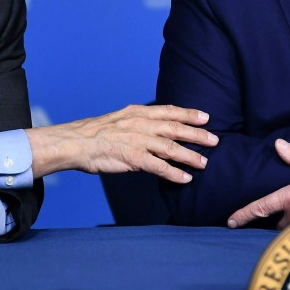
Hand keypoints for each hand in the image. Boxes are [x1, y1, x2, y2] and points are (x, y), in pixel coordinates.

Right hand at [26, 104, 215, 182]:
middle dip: (197, 134)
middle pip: (176, 128)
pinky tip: (185, 178)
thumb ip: (136, 123)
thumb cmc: (93, 134)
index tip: (205, 117)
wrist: (74, 142)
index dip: (188, 113)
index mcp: (137, 112)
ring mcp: (138, 141)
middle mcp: (141, 124)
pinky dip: (175, 173)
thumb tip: (152, 129)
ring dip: (190, 156)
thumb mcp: (118, 120)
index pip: (168, 111)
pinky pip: (160, 167)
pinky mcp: (134, 158)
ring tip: (204, 162)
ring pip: (172, 147)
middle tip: (215, 140)